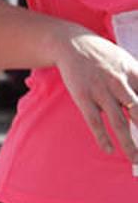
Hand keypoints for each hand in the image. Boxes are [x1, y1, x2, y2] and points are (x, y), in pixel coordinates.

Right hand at [54, 32, 137, 163]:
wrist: (70, 43)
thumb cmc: (103, 55)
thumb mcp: (126, 61)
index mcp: (134, 72)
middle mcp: (119, 82)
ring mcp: (100, 90)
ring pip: (119, 122)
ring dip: (130, 144)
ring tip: (136, 160)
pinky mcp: (83, 96)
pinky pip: (94, 121)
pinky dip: (102, 137)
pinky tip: (109, 150)